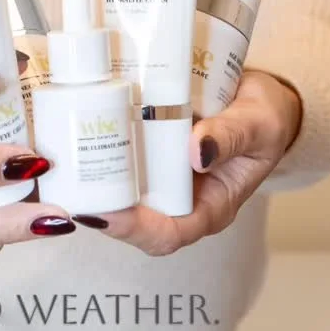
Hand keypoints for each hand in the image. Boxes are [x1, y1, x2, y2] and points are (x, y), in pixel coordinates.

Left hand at [74, 70, 301, 254]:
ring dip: (92, 179)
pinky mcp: (149, 150)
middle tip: (70, 183)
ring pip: (121, 190)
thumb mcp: (260, 124)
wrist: (259, 96)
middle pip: (133, 219)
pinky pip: (122, 159)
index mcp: (211, 207)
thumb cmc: (266, 118)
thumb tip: (196, 152)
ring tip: (63, 160)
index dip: (133, 229)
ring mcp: (162, 175)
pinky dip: (99, 149)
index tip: (105, 212)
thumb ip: (233, 137)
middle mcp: (181, 198)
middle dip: (99, 206)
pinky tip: (76, 129)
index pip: (167, 233)